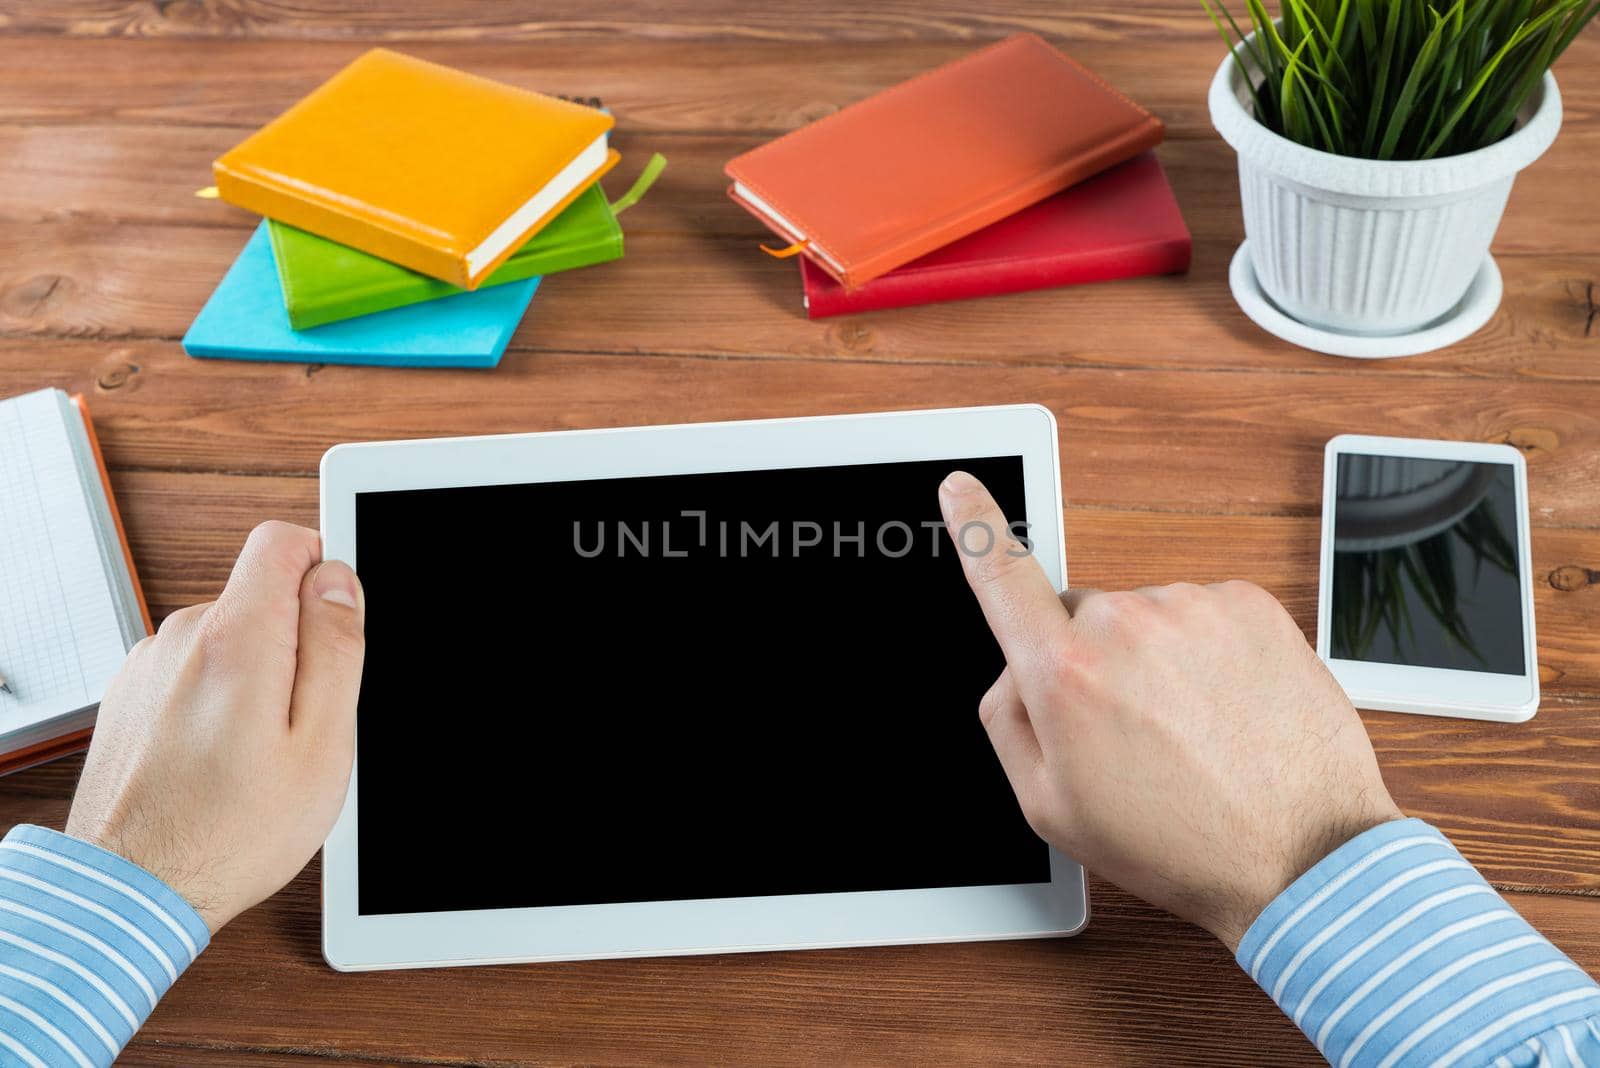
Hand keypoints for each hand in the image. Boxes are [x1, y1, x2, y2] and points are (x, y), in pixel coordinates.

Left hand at [66, 522, 364, 932]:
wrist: (133, 892)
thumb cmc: (229, 833)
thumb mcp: (322, 744)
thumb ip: (336, 649)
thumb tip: (339, 583)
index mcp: (237, 640)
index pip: (282, 541)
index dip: (323, 572)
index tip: (336, 626)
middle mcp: (182, 639)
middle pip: (260, 595)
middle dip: (296, 642)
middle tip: (303, 722)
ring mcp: (150, 666)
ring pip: (230, 638)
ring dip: (255, 678)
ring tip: (257, 753)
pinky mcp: (132, 695)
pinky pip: (195, 672)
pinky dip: (217, 702)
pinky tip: (221, 761)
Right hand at [938, 471, 1401, 949]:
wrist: (1302, 855)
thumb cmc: (1179, 841)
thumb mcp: (1051, 809)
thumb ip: (1007, 723)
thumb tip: (1013, 671)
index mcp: (1064, 674)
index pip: (1001, 577)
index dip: (972, 526)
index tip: (960, 487)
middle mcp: (1125, 624)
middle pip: (1080, 619)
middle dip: (1092, 664)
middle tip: (1132, 736)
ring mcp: (1192, 607)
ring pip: (1145, 619)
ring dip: (1155, 661)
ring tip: (1191, 733)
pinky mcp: (1249, 604)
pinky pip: (1200, 615)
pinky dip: (1206, 654)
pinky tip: (1224, 711)